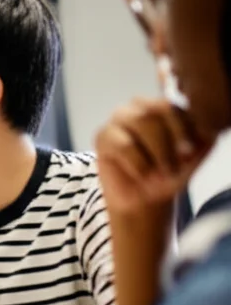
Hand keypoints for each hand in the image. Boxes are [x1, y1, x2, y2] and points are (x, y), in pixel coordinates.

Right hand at [95, 98, 214, 213]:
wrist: (145, 200)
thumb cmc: (169, 175)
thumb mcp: (194, 156)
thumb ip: (202, 137)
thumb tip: (202, 126)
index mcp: (165, 106)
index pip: (174, 104)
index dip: (183, 127)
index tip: (189, 153)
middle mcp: (141, 106)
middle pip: (155, 110)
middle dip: (168, 142)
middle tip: (173, 167)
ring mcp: (119, 118)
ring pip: (138, 121)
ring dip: (154, 152)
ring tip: (159, 172)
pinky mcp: (102, 135)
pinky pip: (121, 143)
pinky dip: (137, 163)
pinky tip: (141, 175)